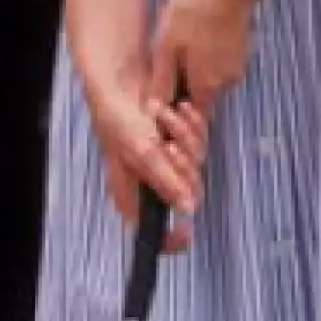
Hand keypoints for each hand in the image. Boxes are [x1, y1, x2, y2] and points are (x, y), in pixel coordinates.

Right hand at [83, 61, 208, 254]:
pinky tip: (180, 107)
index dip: (168, 240)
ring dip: (186, 136)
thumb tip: (187, 209)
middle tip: (169, 146)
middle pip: (187, 192)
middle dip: (183, 166)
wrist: (121, 79)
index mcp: (135, 192)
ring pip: (198, 162)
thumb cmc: (118, 118)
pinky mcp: (183, 138)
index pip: (151, 231)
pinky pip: (202, 139)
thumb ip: (164, 180)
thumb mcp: (140, 150)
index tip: (186, 234)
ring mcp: (171, 159)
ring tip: (166, 116)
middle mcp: (155, 180)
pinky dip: (193, 123)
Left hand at [148, 0, 258, 113]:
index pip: (191, 117)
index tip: (162, 94)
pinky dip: (207, 60)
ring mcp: (238, 68)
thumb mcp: (166, 46)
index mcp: (207, 87)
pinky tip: (198, 37)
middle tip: (167, 63)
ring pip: (211, 81)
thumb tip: (153, 110)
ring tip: (181, 47)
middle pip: (201, 98)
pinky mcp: (242, 52)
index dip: (175, 112)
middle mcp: (227, 84)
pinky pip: (220, 66)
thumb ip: (162, 81)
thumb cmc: (192, 12)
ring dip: (195, 72)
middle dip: (183, 89)